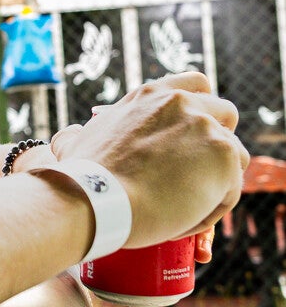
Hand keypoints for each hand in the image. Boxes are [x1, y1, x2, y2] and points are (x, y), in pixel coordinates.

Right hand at [49, 72, 248, 247]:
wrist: (93, 198)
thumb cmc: (79, 179)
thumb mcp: (80, 140)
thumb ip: (86, 133)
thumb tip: (71, 137)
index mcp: (152, 95)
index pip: (197, 84)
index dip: (203, 109)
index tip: (194, 135)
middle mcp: (182, 103)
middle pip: (226, 114)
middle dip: (217, 143)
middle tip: (197, 173)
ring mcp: (206, 127)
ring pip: (234, 155)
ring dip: (217, 180)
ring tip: (188, 208)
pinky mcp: (223, 157)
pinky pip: (232, 187)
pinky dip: (215, 207)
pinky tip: (187, 222)